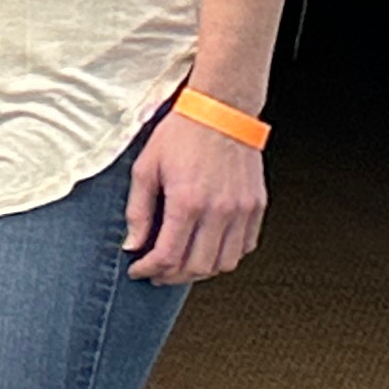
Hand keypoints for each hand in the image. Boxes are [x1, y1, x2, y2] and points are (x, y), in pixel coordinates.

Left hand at [125, 105, 268, 282]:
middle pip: (197, 267)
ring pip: (224, 263)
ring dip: (200, 271)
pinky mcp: (256, 207)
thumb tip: (132, 244)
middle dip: (172, 277)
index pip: (167, 255)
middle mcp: (218, 211)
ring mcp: (242, 211)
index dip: (149, 270)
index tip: (138, 271)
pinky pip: (244, 247)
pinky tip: (207, 249)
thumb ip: (138, 210)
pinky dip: (225, 256)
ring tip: (181, 265)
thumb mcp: (145, 168)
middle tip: (156, 274)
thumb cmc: (180, 136)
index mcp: (187, 202)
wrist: (220, 112)